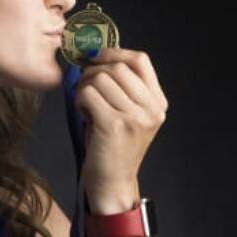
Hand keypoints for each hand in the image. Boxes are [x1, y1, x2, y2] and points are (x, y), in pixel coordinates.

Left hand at [74, 47, 168, 211]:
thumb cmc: (112, 146)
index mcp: (157, 103)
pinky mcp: (114, 125)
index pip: (140, 60)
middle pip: (116, 66)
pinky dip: (79, 100)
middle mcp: (151, 109)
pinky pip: (88, 94)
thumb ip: (121, 86)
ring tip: (86, 106)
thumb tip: (98, 53)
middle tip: (85, 89)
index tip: (96, 59)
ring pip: (99, 78)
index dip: (115, 52)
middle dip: (93, 72)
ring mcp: (135, 117)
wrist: (112, 183)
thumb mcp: (126, 113)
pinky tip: (83, 114)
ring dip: (84, 88)